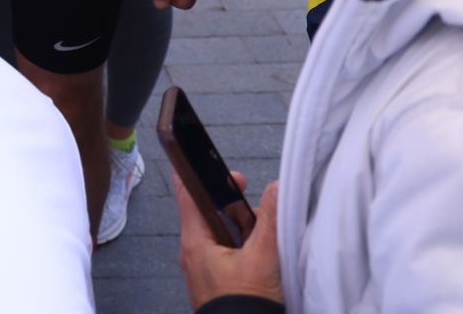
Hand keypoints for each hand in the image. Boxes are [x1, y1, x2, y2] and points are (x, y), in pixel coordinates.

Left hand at [175, 172, 281, 306]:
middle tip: (247, 191)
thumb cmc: (244, 304)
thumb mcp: (263, 259)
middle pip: (206, 211)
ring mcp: (203, 267)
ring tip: (260, 226)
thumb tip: (276, 188)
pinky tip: (259, 250)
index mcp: (195, 240)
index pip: (186, 193)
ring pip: (218, 232)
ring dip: (238, 224)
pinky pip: (224, 252)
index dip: (197, 172)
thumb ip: (270, 221)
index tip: (215, 162)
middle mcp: (193, 251)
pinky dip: (240, 244)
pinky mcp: (215, 280)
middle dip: (229, 200)